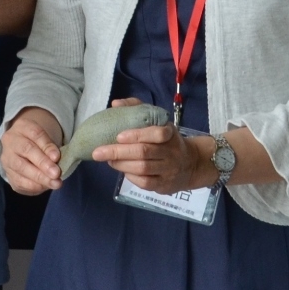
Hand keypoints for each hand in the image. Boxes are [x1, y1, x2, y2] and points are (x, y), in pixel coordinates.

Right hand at [2, 107, 66, 195]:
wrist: (24, 147)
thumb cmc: (40, 143)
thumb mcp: (47, 139)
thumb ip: (51, 147)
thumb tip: (55, 160)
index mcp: (23, 126)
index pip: (35, 134)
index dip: (46, 146)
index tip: (57, 157)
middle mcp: (11, 140)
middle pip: (26, 150)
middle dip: (42, 163)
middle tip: (56, 173)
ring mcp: (7, 158)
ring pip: (20, 167)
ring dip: (39, 178)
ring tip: (54, 183)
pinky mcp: (7, 173)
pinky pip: (18, 181)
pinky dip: (33, 186)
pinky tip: (44, 186)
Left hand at [96, 106, 212, 193]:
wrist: (191, 164)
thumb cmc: (167, 140)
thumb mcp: (158, 121)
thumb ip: (137, 109)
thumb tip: (115, 104)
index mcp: (169, 133)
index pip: (157, 133)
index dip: (137, 135)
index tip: (119, 136)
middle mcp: (171, 152)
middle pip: (143, 152)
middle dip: (118, 152)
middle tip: (98, 152)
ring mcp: (168, 170)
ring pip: (142, 168)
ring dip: (121, 164)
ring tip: (108, 160)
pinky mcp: (164, 185)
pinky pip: (144, 182)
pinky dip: (130, 176)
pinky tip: (122, 170)